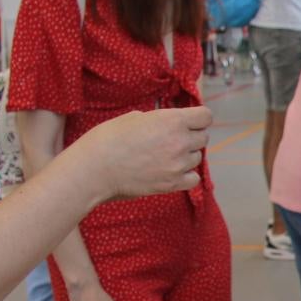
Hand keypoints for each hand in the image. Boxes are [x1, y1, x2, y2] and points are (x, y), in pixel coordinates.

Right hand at [77, 106, 213, 199]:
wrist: (95, 168)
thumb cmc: (109, 139)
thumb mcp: (134, 117)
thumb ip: (159, 120)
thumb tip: (168, 123)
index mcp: (172, 120)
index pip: (206, 116)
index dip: (198, 118)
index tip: (191, 122)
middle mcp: (180, 141)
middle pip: (203, 137)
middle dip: (191, 137)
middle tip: (173, 140)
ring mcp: (177, 164)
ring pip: (198, 158)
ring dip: (187, 156)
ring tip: (165, 156)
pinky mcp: (172, 184)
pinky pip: (194, 179)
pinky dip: (186, 175)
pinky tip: (173, 172)